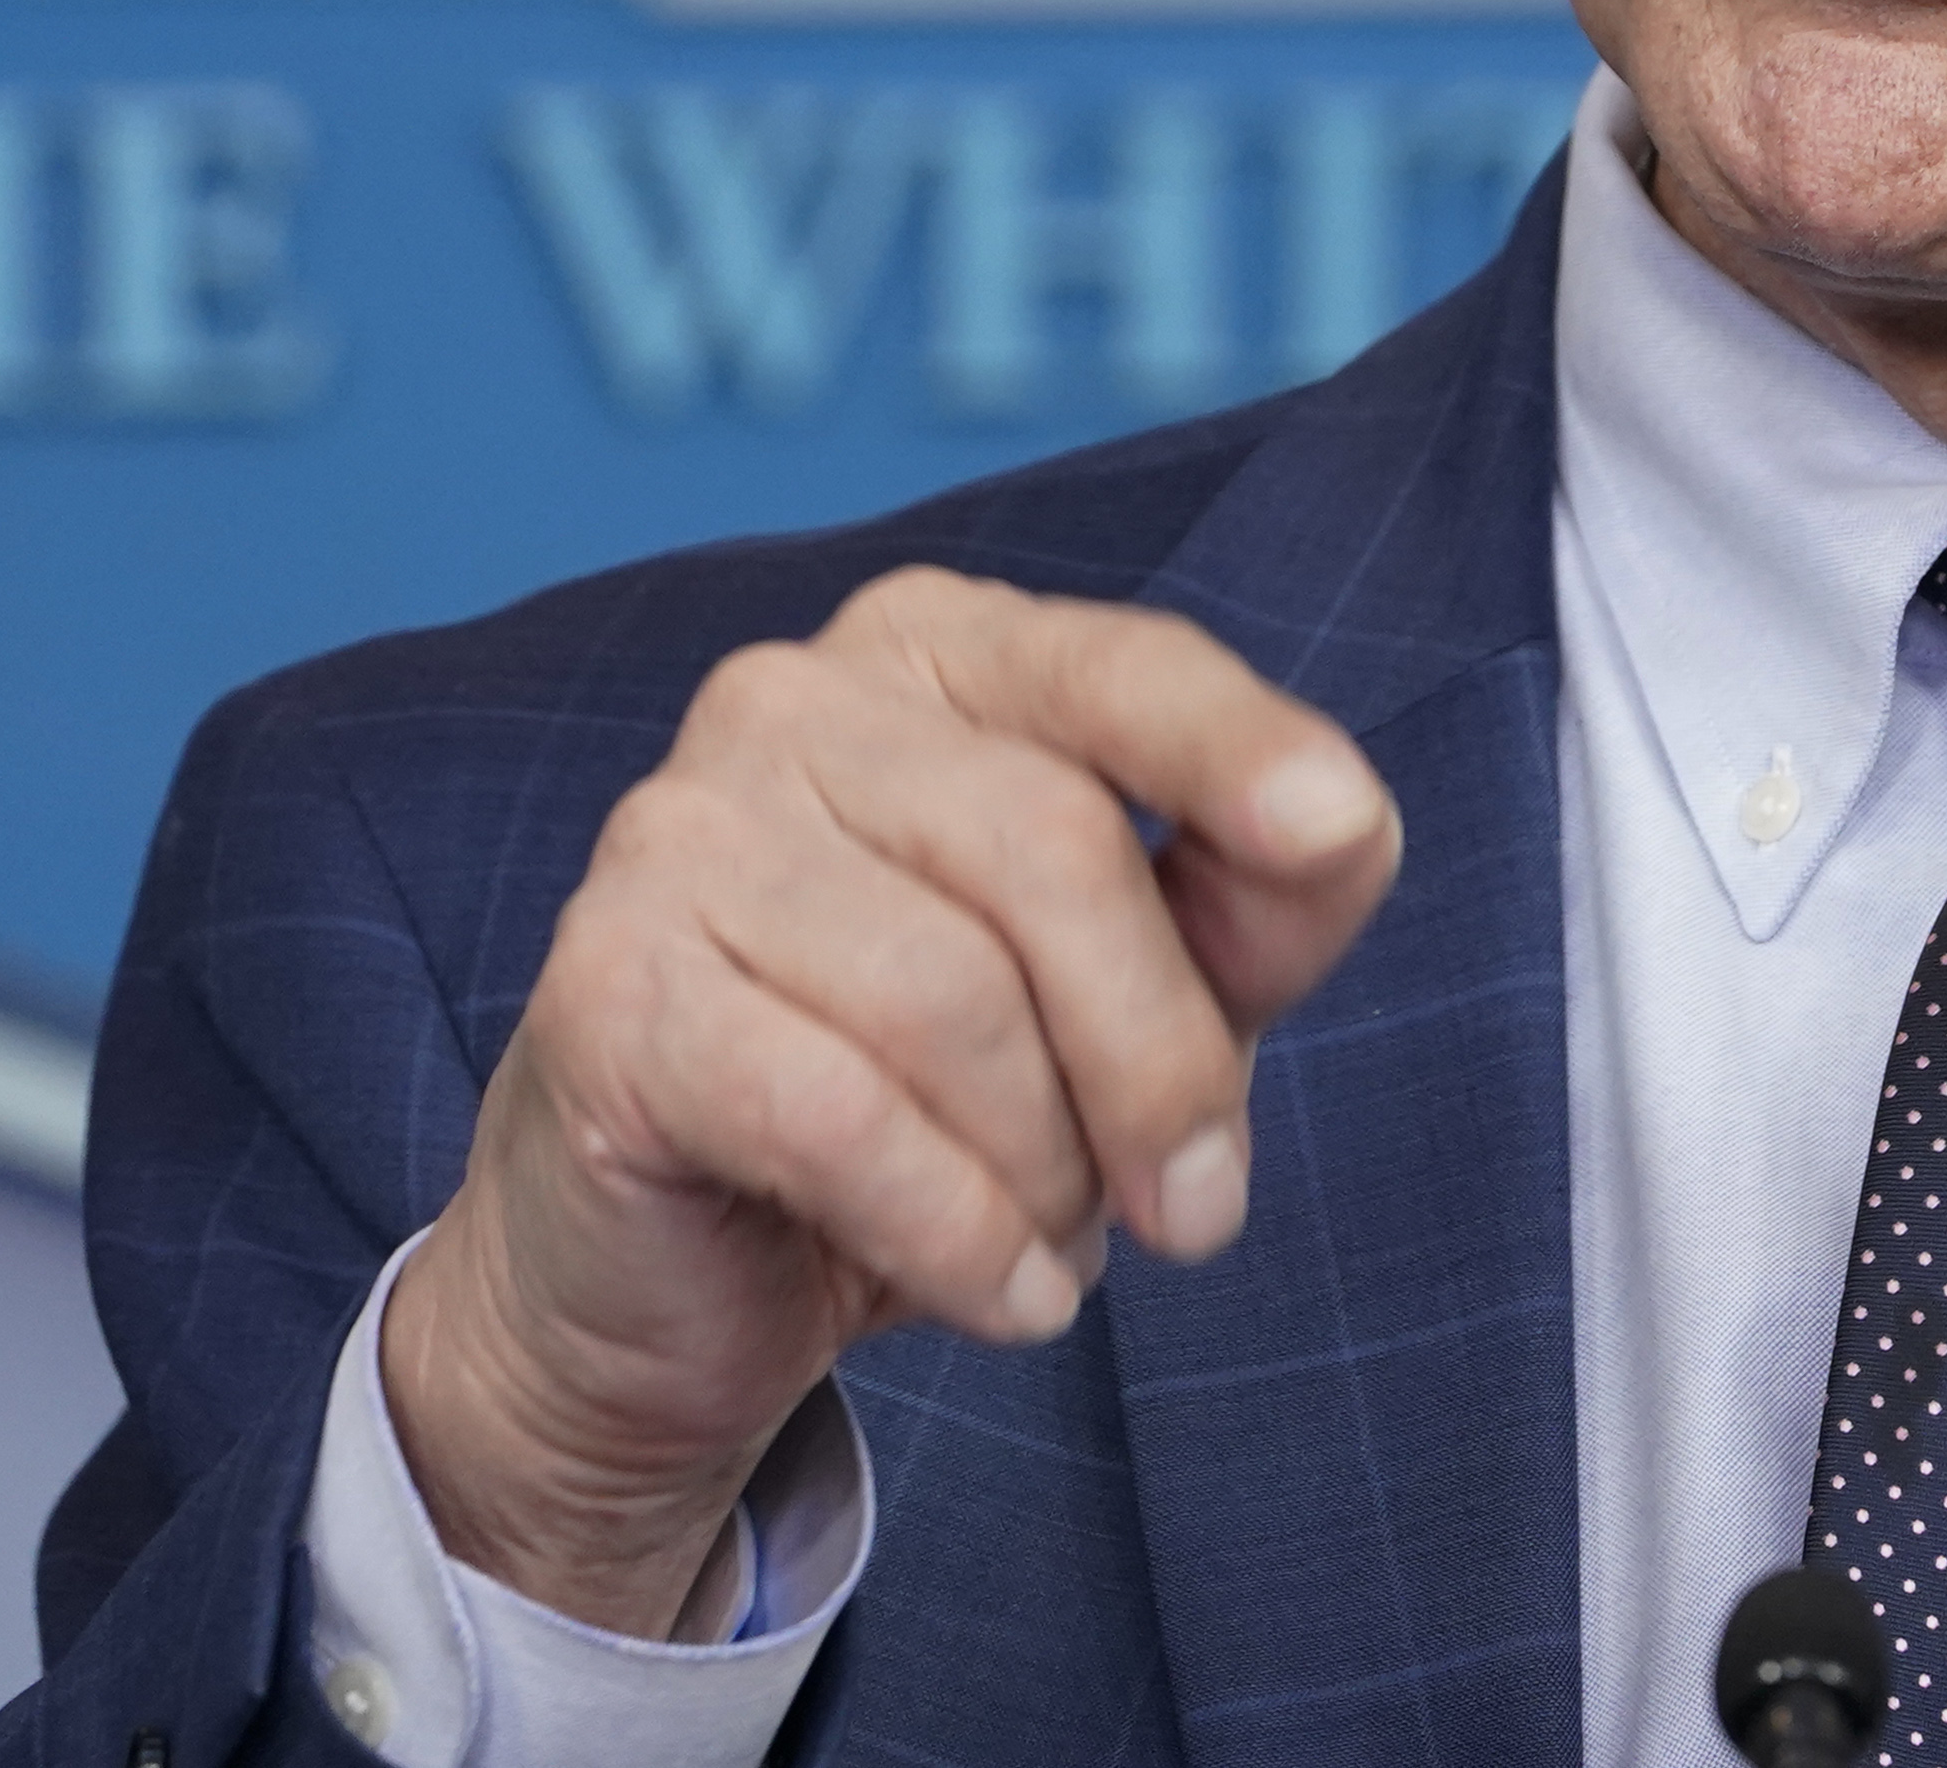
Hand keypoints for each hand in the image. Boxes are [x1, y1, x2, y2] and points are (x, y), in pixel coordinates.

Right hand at [380, 564, 1401, 1633]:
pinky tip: (997, 1293)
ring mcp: (675, 835)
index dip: (1237, 747)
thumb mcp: (1136, 991)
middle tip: (1197, 1210)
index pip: (1117, 665)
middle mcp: (791, 702)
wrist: (669, 1280)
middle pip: (1056, 846)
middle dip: (1162, 1059)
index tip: (1340, 826)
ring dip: (1047, 1169)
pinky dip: (957, 1234)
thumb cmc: (934, 1099)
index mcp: (935, 654)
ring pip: (953, 998)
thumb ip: (1252, 902)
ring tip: (1047, 1238)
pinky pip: (840, 1118)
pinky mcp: (606, 994)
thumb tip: (1340, 825)